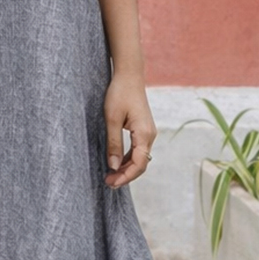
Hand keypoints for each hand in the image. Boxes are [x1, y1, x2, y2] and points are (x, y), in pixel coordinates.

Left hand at [103, 71, 155, 187]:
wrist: (129, 75)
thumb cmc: (119, 93)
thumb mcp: (111, 119)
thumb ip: (113, 144)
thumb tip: (113, 166)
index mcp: (144, 134)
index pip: (138, 164)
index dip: (125, 176)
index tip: (111, 183)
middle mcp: (150, 135)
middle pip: (141, 164)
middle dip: (126, 175)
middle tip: (108, 183)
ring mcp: (148, 133)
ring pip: (140, 158)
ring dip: (126, 168)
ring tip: (111, 176)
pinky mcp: (143, 130)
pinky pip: (138, 150)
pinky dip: (128, 159)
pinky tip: (116, 163)